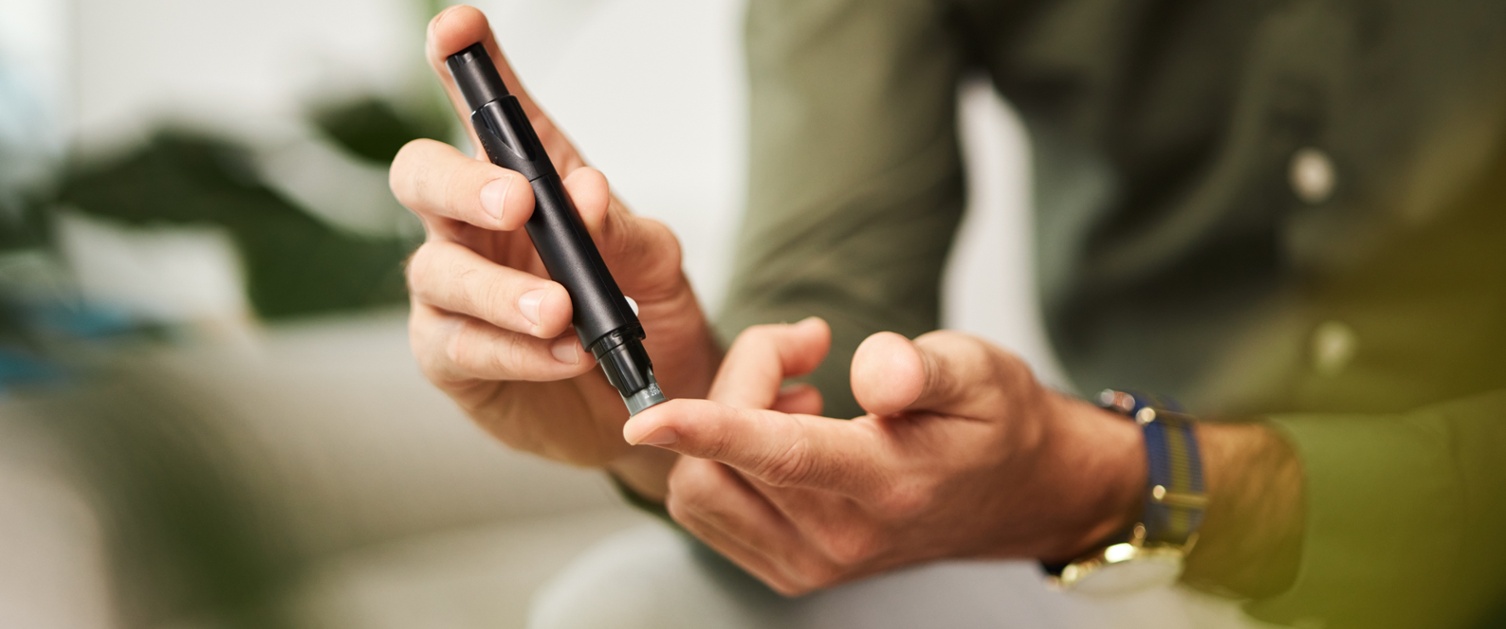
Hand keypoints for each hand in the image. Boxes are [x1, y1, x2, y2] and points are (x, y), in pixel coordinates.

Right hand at [392, 6, 717, 487]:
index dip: (466, 67)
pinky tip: (565, 354)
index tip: (458, 29)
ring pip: (438, 273)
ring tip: (560, 310)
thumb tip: (583, 192)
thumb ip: (622, 229)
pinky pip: (462, 346)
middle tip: (518, 201)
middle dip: (460, 183)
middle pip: (421, 179)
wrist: (657, 408)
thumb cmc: (648, 317)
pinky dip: (517, 351)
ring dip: (500, 291)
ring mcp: (454, 293)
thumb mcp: (657, 266)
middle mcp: (475, 228)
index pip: (489, 113)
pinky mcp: (452, 358)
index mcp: (527, 183)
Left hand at [624, 321, 1145, 594]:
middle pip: (723, 458)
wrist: (1016, 494)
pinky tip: (780, 432)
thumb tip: (873, 369)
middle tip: (800, 348)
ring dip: (722, 426)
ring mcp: (810, 564)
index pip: (783, 457)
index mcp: (888, 486)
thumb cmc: (994, 425)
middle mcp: (841, 539)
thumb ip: (922, 368)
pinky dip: (722, 460)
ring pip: (702, 488)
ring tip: (794, 396)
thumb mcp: (979, 373)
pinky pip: (710, 511)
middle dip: (739, 383)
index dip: (710, 427)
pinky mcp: (787, 568)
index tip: (649, 416)